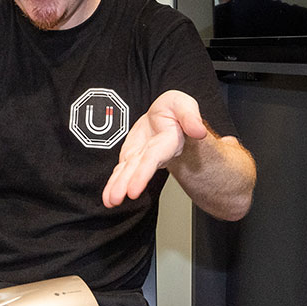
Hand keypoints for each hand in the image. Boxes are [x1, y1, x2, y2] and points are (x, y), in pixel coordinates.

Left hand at [102, 90, 206, 207]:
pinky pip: (121, 171)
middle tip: (116, 199)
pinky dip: (114, 183)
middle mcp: (154, 153)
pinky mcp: (132, 157)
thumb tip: (199, 131)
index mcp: (167, 141)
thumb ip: (190, 116)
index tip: (133, 190)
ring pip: (129, 173)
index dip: (142, 174)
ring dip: (118, 187)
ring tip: (109, 202)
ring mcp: (142, 157)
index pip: (153, 159)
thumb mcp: (182, 103)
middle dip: (127, 184)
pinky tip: (107, 197)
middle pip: (139, 170)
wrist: (165, 114)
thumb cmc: (174, 109)